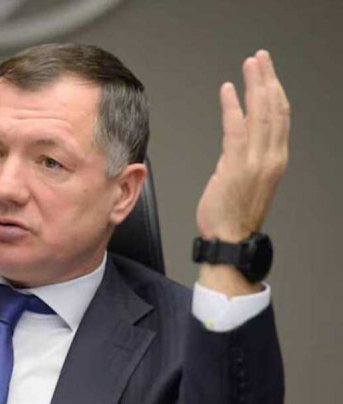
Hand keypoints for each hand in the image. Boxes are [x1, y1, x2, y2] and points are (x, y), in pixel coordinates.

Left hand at [196, 50, 289, 242]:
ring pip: (261, 113)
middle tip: (260, 58)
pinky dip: (233, 107)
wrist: (229, 239)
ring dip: (255, 85)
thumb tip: (232, 144)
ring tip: (250, 65)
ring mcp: (256, 161)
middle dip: (268, 79)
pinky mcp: (237, 166)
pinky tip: (228, 90)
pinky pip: (236, 128)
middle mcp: (271, 157)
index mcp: (275, 160)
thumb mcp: (244, 181)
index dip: (275, 92)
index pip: (280, 118)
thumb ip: (241, 159)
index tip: (268, 74)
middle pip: (274, 109)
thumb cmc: (233, 215)